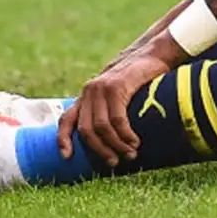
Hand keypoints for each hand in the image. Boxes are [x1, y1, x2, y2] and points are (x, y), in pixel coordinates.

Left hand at [56, 49, 170, 166]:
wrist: (153, 54)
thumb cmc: (139, 79)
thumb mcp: (117, 93)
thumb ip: (108, 109)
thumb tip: (109, 140)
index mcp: (87, 95)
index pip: (67, 119)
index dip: (63, 139)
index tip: (66, 157)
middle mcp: (90, 91)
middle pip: (86, 130)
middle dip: (100, 150)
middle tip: (114, 163)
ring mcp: (102, 88)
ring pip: (102, 127)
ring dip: (116, 146)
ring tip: (130, 154)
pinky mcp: (116, 87)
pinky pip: (117, 119)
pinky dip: (125, 135)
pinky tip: (134, 141)